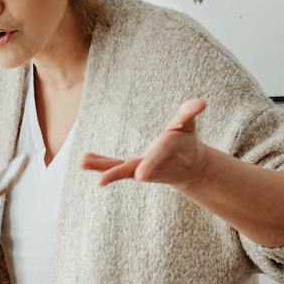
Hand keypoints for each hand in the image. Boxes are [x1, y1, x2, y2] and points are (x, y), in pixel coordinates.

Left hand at [80, 98, 207, 187]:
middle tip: (101, 181)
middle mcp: (151, 164)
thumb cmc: (186, 142)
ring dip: (101, 167)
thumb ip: (190, 113)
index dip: (149, 164)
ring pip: (119, 169)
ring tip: (82, 162)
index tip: (139, 176)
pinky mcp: (132, 168)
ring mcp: (140, 168)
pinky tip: (83, 160)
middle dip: (117, 173)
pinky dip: (100, 163)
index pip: (157, 157)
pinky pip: (114, 166)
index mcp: (165, 152)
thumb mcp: (189, 125)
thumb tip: (201, 102)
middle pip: (132, 168)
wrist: (186, 167)